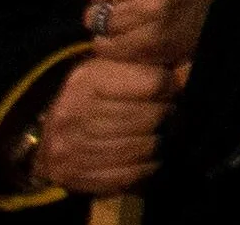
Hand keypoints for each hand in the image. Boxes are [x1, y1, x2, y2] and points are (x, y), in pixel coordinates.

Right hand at [33, 54, 185, 194]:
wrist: (52, 132)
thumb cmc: (96, 95)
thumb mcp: (117, 67)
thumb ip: (149, 64)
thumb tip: (188, 71)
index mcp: (88, 79)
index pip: (153, 84)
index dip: (171, 88)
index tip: (172, 91)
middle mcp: (73, 112)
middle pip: (149, 118)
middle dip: (166, 118)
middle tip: (169, 117)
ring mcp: (69, 147)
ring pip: (141, 148)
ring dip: (157, 144)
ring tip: (158, 136)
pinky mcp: (72, 174)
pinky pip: (126, 175)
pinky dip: (145, 168)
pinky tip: (148, 160)